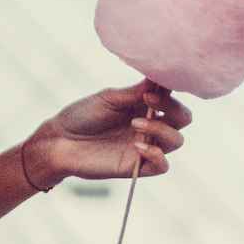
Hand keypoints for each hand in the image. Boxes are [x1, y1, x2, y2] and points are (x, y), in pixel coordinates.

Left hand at [30, 81, 188, 184]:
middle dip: (173, 109)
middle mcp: (149, 125)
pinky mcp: (137, 167)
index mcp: (144, 105)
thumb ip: (135, 92)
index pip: (173, 98)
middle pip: (183, 119)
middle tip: (148, 103)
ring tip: (135, 125)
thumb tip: (159, 77)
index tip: (153, 88)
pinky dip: (156, 154)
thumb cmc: (82, 116)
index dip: (171, 92)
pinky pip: (163, 166)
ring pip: (176, 141)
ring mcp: (145, 146)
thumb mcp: (109, 98)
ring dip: (161, 130)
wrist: (60, 141)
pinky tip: (137, 146)